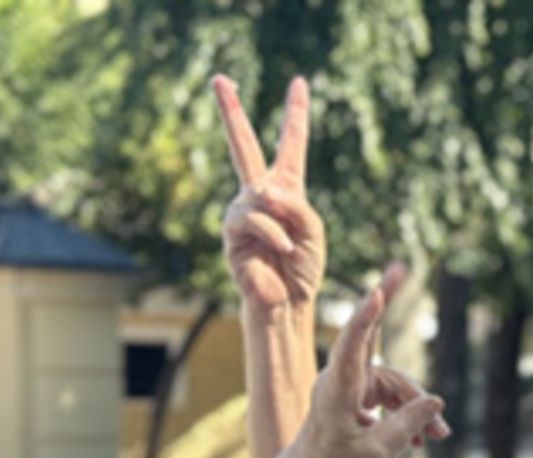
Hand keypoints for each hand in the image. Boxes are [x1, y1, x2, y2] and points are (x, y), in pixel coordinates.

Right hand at [213, 75, 325, 316]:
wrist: (288, 303)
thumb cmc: (303, 268)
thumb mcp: (313, 230)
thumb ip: (296, 204)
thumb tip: (265, 191)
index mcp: (286, 189)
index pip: (291, 145)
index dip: (295, 114)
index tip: (299, 82)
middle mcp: (260, 194)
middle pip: (244, 146)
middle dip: (230, 112)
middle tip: (218, 78)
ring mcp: (243, 212)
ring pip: (257, 194)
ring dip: (279, 218)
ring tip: (290, 244)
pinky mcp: (231, 234)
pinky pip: (252, 218)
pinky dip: (272, 232)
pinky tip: (282, 248)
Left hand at [286, 266, 448, 457]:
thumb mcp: (377, 451)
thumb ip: (408, 424)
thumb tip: (436, 401)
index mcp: (338, 388)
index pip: (352, 346)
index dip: (365, 318)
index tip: (374, 292)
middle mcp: (343, 377)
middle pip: (380, 353)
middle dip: (400, 342)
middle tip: (407, 292)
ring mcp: (352, 382)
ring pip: (395, 384)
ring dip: (417, 409)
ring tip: (438, 436)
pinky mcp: (358, 392)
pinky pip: (390, 395)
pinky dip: (407, 414)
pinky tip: (422, 439)